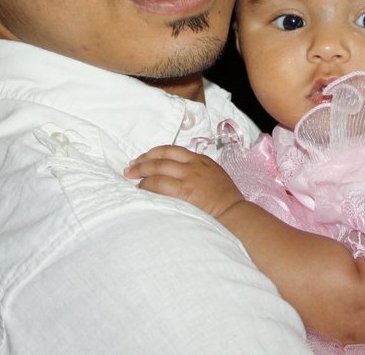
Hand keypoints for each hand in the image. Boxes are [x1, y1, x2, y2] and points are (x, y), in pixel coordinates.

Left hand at [126, 145, 244, 218]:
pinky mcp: (184, 192)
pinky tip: (141, 189)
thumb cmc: (225, 198)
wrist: (235, 213)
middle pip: (161, 157)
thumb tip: (175, 171)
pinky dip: (147, 185)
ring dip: (141, 172)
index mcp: (200, 159)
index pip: (172, 150)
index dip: (154, 153)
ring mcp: (188, 178)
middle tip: (130, 167)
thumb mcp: (213, 174)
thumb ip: (196, 169)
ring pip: (158, 169)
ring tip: (131, 177)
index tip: (143, 158)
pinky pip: (159, 185)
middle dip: (142, 161)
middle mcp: (193, 165)